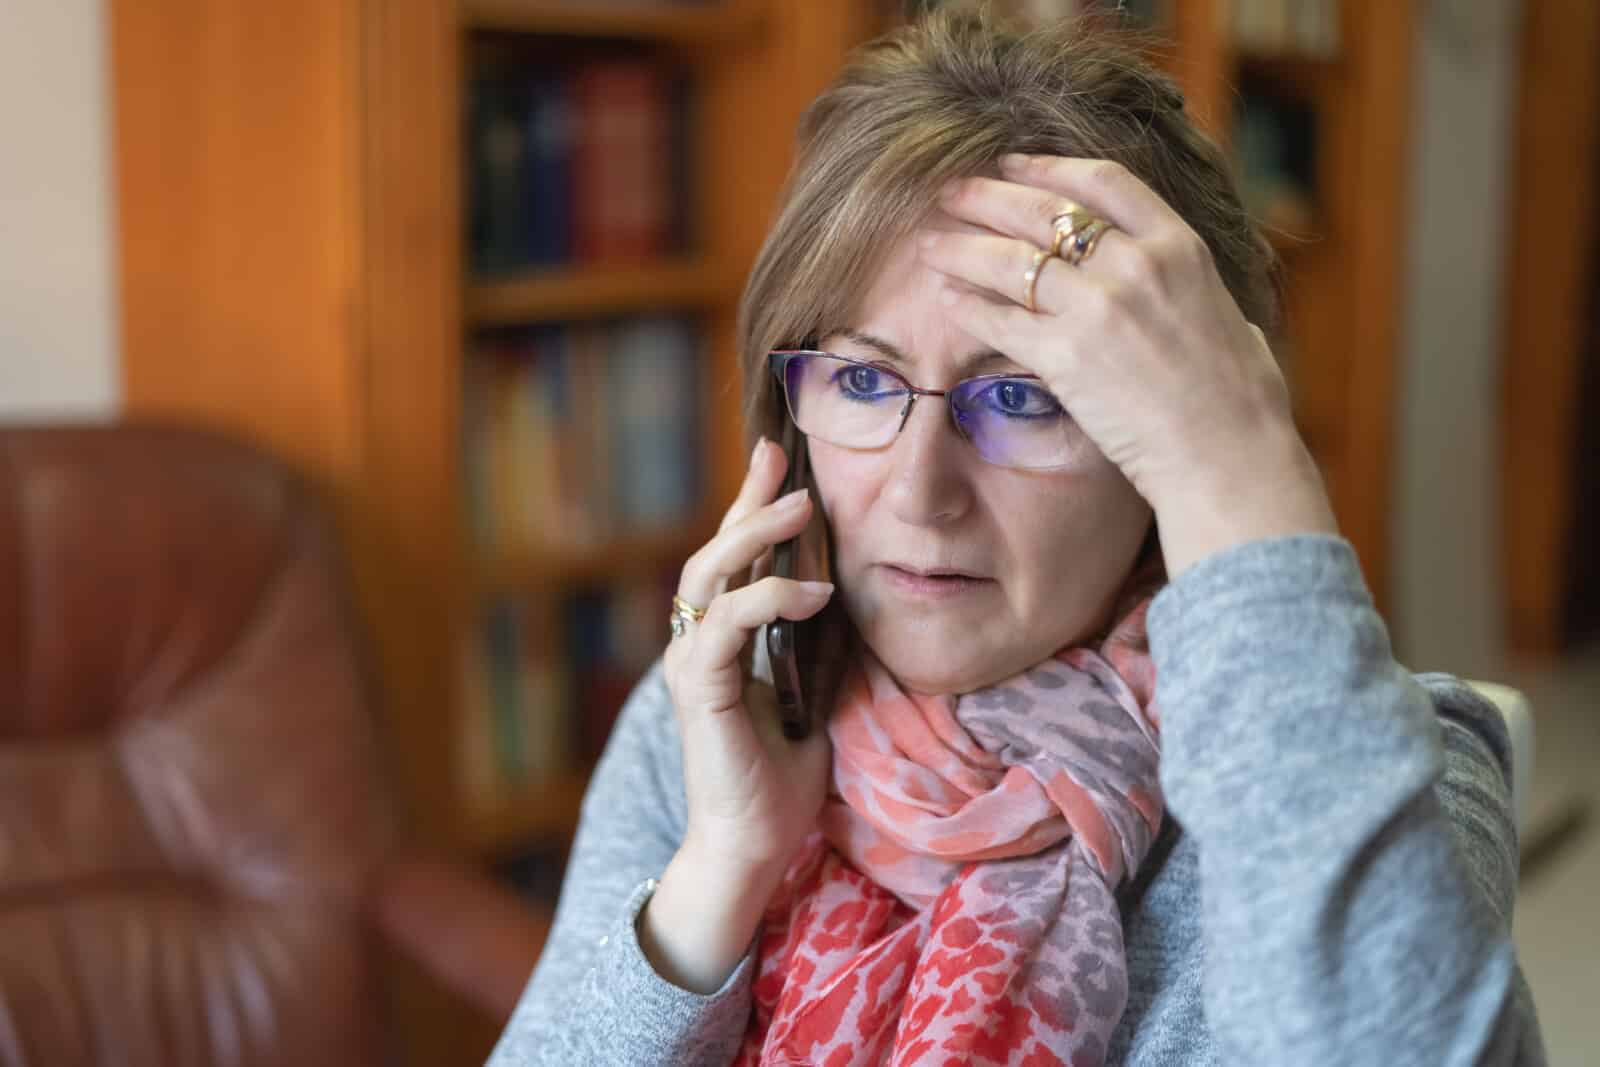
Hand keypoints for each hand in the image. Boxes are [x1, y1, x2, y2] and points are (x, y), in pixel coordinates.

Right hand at [663, 436, 833, 881]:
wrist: (752, 844)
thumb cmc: (781, 779)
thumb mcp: (811, 693)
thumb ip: (815, 646)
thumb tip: (854, 596)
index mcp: (723, 642)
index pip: (735, 562)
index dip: (752, 509)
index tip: (780, 460)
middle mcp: (698, 643)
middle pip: (714, 551)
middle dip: (747, 501)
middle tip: (781, 457)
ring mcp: (693, 663)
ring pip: (711, 573)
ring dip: (756, 533)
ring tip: (803, 505)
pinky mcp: (701, 687)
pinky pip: (728, 623)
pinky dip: (769, 598)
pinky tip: (814, 591)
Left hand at [918, 154, 1337, 575]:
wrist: (1227, 455)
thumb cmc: (1242, 401)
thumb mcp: (1230, 315)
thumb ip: (1193, 290)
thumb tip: (1187, 288)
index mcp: (1178, 247)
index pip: (1102, 181)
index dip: (1048, 168)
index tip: (1012, 163)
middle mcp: (1134, 265)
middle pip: (1042, 213)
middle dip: (988, 198)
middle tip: (950, 193)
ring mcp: (1097, 309)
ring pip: (1009, 261)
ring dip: (962, 249)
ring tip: (930, 245)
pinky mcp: (1065, 357)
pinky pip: (1001, 321)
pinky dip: (968, 308)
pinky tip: (946, 301)